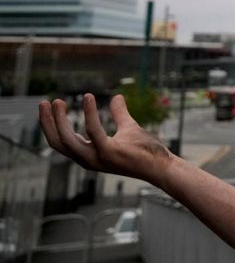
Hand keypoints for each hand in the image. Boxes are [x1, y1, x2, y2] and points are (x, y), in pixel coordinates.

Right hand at [38, 93, 172, 183]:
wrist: (161, 165)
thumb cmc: (144, 149)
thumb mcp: (128, 128)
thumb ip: (119, 113)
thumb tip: (117, 97)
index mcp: (88, 155)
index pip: (61, 142)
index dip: (51, 126)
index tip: (49, 107)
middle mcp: (88, 159)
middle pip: (58, 142)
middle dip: (48, 123)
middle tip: (45, 102)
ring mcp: (98, 158)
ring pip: (68, 140)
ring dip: (59, 120)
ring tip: (58, 101)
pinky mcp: (109, 153)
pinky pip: (94, 131)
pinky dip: (89, 114)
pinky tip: (88, 97)